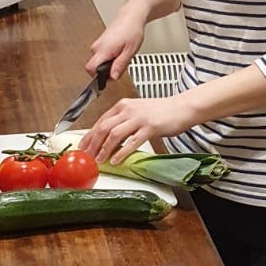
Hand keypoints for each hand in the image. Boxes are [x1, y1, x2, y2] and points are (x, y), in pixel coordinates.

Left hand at [78, 94, 196, 164]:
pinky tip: (116, 160)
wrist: (182, 107)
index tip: (83, 146)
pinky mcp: (150, 127)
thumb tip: (109, 137)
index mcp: (123, 105)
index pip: (100, 121)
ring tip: (99, 160)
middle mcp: (129, 109)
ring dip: (104, 149)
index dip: (89, 135)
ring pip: (114, 134)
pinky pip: (132, 141)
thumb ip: (124, 121)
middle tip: (87, 156)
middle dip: (93, 143)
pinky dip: (121, 152)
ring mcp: (139, 118)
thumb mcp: (138, 111)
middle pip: (104, 127)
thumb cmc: (162, 111)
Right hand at [85, 11, 144, 83]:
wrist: (131, 17)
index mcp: (103, 50)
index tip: (108, 78)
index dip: (98, 77)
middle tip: (122, 65)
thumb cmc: (132, 30)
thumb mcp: (130, 52)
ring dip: (110, 64)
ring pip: (100, 62)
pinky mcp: (101, 43)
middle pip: (95, 67)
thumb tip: (112, 78)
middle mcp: (97, 47)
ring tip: (123, 55)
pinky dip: (110, 58)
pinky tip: (120, 52)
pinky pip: (102, 56)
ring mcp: (98, 44)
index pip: (90, 68)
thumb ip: (120, 66)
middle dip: (108, 71)